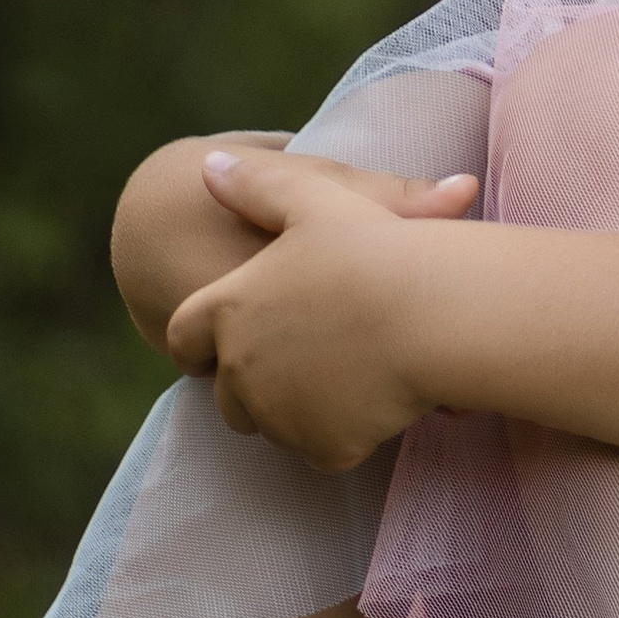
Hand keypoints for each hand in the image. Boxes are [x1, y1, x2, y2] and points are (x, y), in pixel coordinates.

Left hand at [164, 147, 478, 467]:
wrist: (432, 312)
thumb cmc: (374, 248)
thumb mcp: (313, 197)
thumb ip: (257, 186)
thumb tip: (208, 168)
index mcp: (228, 309)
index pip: (185, 337)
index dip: (199, 340)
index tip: (215, 345)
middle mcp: (241, 369)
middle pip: (229, 395)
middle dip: (254, 384)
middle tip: (302, 358)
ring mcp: (280, 415)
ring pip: (275, 425)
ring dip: (294, 410)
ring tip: (343, 374)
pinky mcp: (323, 447)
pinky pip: (322, 449)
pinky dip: (340, 434)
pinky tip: (372, 400)